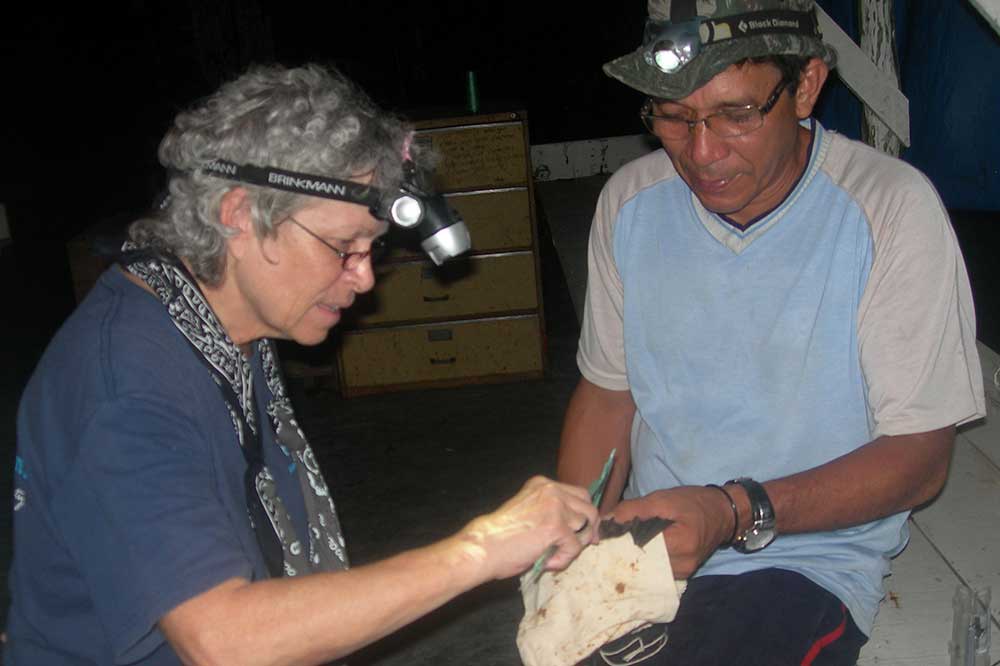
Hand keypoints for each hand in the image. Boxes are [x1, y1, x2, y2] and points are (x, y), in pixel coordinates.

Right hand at [457, 476, 599, 579]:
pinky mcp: (556, 527)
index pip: (578, 494)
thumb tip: (580, 527)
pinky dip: (564, 559)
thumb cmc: (501, 536)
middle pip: (588, 507)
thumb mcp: (529, 513)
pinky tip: (547, 562)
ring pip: (585, 527)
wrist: (484, 547)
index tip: (587, 531)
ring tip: (555, 556)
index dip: (585, 514)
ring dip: (575, 546)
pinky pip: (574, 546)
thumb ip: (552, 513)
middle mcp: (551, 490)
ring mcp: (555, 507)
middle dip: (590, 528)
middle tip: (587, 544)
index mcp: (542, 484)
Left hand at [609, 486, 733, 578]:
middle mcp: (682, 566)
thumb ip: (633, 509)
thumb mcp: (662, 499)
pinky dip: (646, 560)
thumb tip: (605, 521)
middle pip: (642, 562)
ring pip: (647, 569)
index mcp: (679, 544)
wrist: (722, 512)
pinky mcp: (682, 574)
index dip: (619, 540)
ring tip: (624, 543)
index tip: (605, 534)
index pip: (639, 548)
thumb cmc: (693, 502)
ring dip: (634, 556)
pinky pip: (657, 571)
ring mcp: (683, 573)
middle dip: (624, 551)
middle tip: (611, 539)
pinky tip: (639, 549)